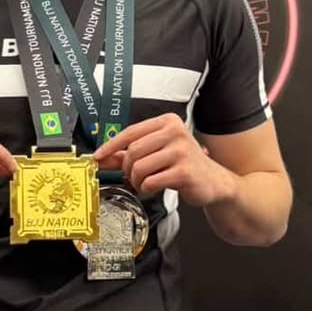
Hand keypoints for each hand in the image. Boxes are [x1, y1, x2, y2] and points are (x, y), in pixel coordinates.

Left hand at [92, 114, 235, 207]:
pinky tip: (154, 188)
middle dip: (128, 169)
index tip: (98, 157)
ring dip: (137, 181)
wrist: (213, 182)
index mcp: (167, 122)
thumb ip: (128, 154)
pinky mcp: (184, 171)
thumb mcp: (157, 153)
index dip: (110, 145)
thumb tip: (102, 158)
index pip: (130, 131)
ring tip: (144, 183)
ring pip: (140, 167)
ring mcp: (181, 151)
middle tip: (133, 177)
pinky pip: (151, 181)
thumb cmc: (184, 165)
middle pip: (133, 151)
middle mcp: (175, 132)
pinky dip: (147, 188)